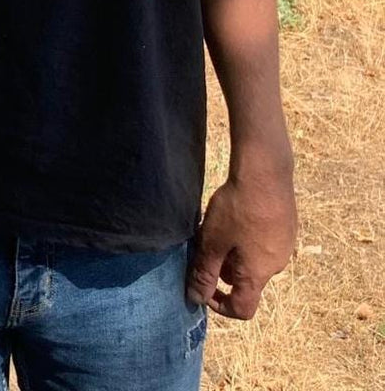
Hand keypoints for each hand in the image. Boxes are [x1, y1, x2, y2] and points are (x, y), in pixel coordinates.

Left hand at [187, 172, 295, 318]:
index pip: (244, 309)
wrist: (266, 173)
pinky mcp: (286, 228)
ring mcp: (285, 246)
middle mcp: (276, 266)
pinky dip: (247, 238)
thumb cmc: (238, 209)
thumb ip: (205, 272)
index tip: (203, 287)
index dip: (220, 305)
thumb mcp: (213, 241)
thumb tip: (195, 298)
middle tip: (206, 243)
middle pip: (247, 281)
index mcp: (258, 274)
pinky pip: (263, 243)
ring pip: (254, 261)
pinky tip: (236, 213)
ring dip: (234, 252)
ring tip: (219, 225)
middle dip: (223, 269)